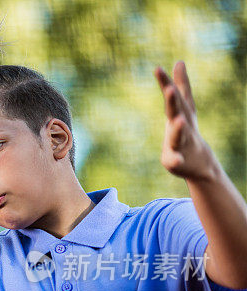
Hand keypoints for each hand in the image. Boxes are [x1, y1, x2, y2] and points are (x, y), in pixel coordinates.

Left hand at [154, 61, 219, 182]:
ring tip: (179, 120)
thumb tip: (179, 61)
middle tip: (170, 88)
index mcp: (180, 113)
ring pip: (178, 135)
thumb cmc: (186, 132)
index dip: (166, 82)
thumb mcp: (182, 109)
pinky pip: (175, 160)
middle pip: (177, 111)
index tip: (157, 68)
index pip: (174, 95)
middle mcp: (182, 126)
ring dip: (178, 128)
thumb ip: (180, 86)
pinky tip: (176, 160)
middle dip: (173, 100)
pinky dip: (176, 160)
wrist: (199, 163)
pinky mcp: (176, 160)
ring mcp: (181, 143)